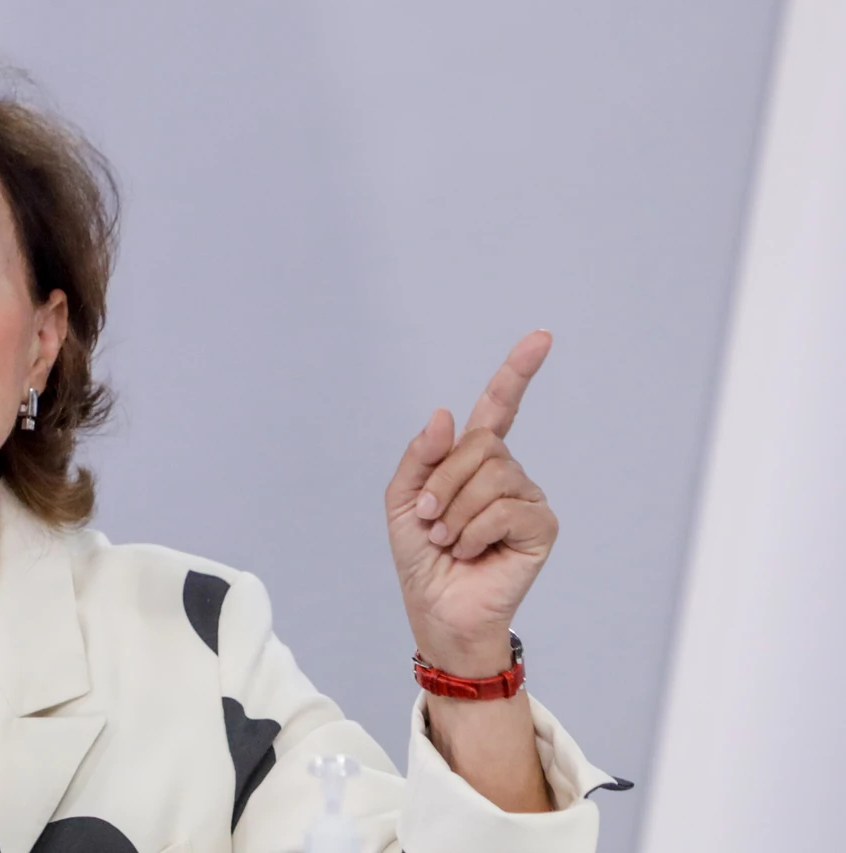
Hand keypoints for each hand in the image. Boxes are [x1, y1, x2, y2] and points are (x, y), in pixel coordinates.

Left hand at [384, 331, 559, 675]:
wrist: (435, 608)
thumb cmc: (421, 557)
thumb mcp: (404, 500)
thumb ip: (421, 456)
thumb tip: (445, 415)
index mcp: (474, 461)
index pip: (501, 407)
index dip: (518, 372)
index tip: (542, 338)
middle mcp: (507, 472)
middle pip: (480, 445)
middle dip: (443, 483)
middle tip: (431, 520)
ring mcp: (527, 498)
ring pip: (491, 476)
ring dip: (455, 513)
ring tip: (449, 541)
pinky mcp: (541, 526)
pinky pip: (505, 508)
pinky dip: (475, 531)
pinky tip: (470, 551)